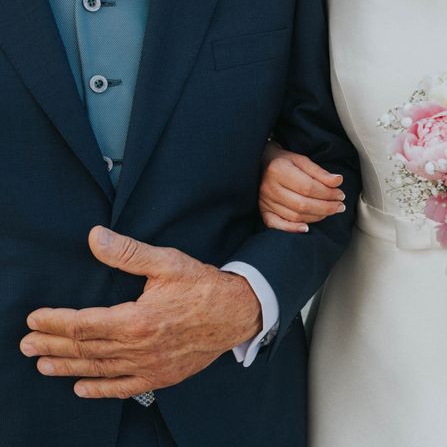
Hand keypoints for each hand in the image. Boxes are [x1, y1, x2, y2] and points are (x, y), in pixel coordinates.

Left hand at [19, 226, 261, 399]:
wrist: (238, 313)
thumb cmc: (204, 286)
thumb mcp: (167, 262)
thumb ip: (128, 253)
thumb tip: (94, 238)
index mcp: (137, 319)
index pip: (83, 324)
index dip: (55, 322)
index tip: (34, 319)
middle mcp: (139, 348)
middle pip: (85, 349)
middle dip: (52, 346)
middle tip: (27, 345)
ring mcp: (151, 366)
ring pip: (99, 370)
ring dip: (68, 368)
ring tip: (43, 365)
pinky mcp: (163, 376)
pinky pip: (125, 389)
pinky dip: (101, 389)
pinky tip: (82, 388)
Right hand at [260, 142, 346, 232]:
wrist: (260, 164)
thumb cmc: (284, 162)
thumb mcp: (301, 160)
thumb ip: (319, 172)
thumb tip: (338, 181)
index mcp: (279, 170)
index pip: (308, 187)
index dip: (327, 193)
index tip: (340, 194)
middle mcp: (269, 188)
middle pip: (302, 204)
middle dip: (326, 207)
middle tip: (339, 206)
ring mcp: (264, 201)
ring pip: (295, 216)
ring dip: (316, 217)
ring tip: (330, 211)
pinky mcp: (263, 211)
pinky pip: (276, 225)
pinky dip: (292, 228)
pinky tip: (306, 228)